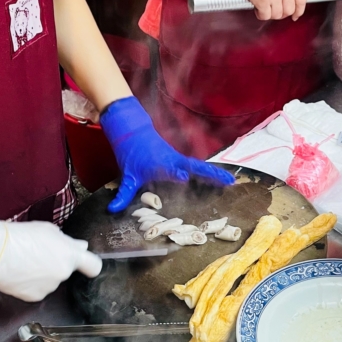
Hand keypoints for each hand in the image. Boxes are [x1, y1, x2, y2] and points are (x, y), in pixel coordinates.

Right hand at [0, 206, 101, 300]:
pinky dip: (31, 283)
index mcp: (70, 255)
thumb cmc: (19, 236)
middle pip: (66, 270)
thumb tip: (81, 247)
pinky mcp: (35, 297)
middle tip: (39, 253)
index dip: (90, 265)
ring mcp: (49, 287)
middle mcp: (63, 274)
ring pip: (51, 280)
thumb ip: (68, 242)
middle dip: (57, 263)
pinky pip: (37, 289)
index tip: (85, 265)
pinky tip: (19, 272)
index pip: (93, 266)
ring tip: (25, 261)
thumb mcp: (48, 230)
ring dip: (43, 273)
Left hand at [99, 97, 234, 212]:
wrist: (133, 132)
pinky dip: (208, 172)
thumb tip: (111, 210)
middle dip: (210, 174)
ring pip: (199, 166)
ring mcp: (178, 159)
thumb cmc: (131, 154)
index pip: (170, 170)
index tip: (184, 178)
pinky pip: (196, 166)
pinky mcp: (180, 159)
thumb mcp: (127, 176)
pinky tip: (219, 179)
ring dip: (214, 173)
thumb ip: (123, 194)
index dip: (177, 174)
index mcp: (159, 164)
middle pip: (194, 167)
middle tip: (227, 182)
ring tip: (230, 182)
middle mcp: (172, 160)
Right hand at [231, 0, 306, 21]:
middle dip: (282, 13)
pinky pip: (265, 15)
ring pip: (277, 15)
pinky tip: (258, 8)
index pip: (301, 0)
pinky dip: (261, 14)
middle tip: (275, 11)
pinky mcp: (262, 0)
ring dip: (270, 14)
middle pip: (289, 10)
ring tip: (264, 7)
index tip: (295, 14)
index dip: (299, 10)